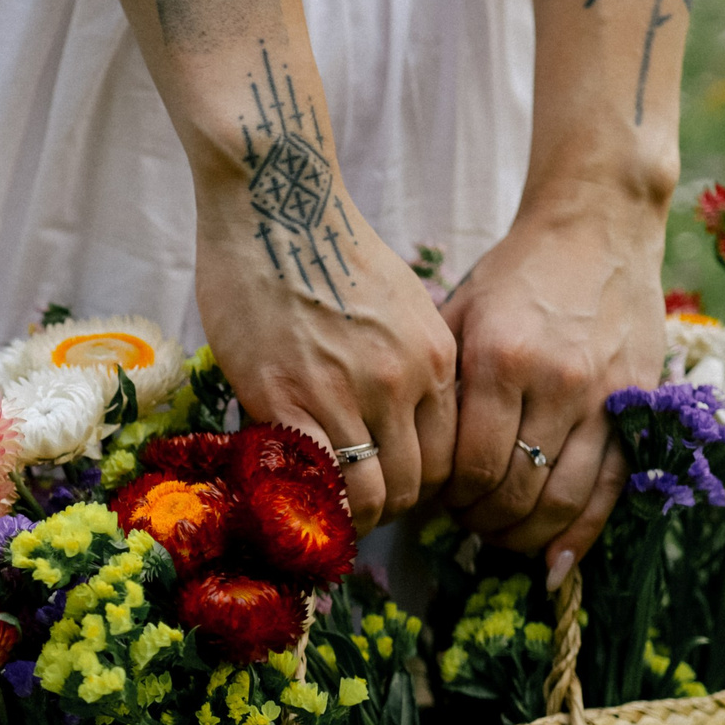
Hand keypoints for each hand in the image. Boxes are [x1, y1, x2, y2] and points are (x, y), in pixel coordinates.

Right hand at [192, 183, 457, 525]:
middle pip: (415, 485)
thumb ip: (406, 364)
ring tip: (325, 513)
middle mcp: (403, 383)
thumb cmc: (327, 249)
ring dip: (351, 516)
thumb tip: (393, 419)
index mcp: (436, 359)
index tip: (388, 486)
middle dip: (387, 507)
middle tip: (354, 509)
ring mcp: (349, 395)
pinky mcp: (290, 400)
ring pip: (371, 495)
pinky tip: (294, 500)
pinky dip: (311, 504)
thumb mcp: (399, 307)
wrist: (277, 208)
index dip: (419, 485)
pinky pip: (316, 482)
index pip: (448, 457)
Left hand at [439, 190, 666, 578]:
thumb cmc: (516, 274)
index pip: (471, 465)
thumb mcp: (459, 315)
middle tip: (467, 524)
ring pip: (565, 500)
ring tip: (503, 537)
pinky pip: (613, 488)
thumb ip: (440, 388)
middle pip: (516, 490)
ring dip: (527, 535)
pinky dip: (584, 534)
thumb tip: (414, 465)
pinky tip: (557, 562)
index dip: (450, 501)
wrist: (599, 228)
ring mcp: (606, 396)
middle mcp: (557, 382)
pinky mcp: (641, 404)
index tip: (438, 505)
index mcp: (501, 359)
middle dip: (484, 523)